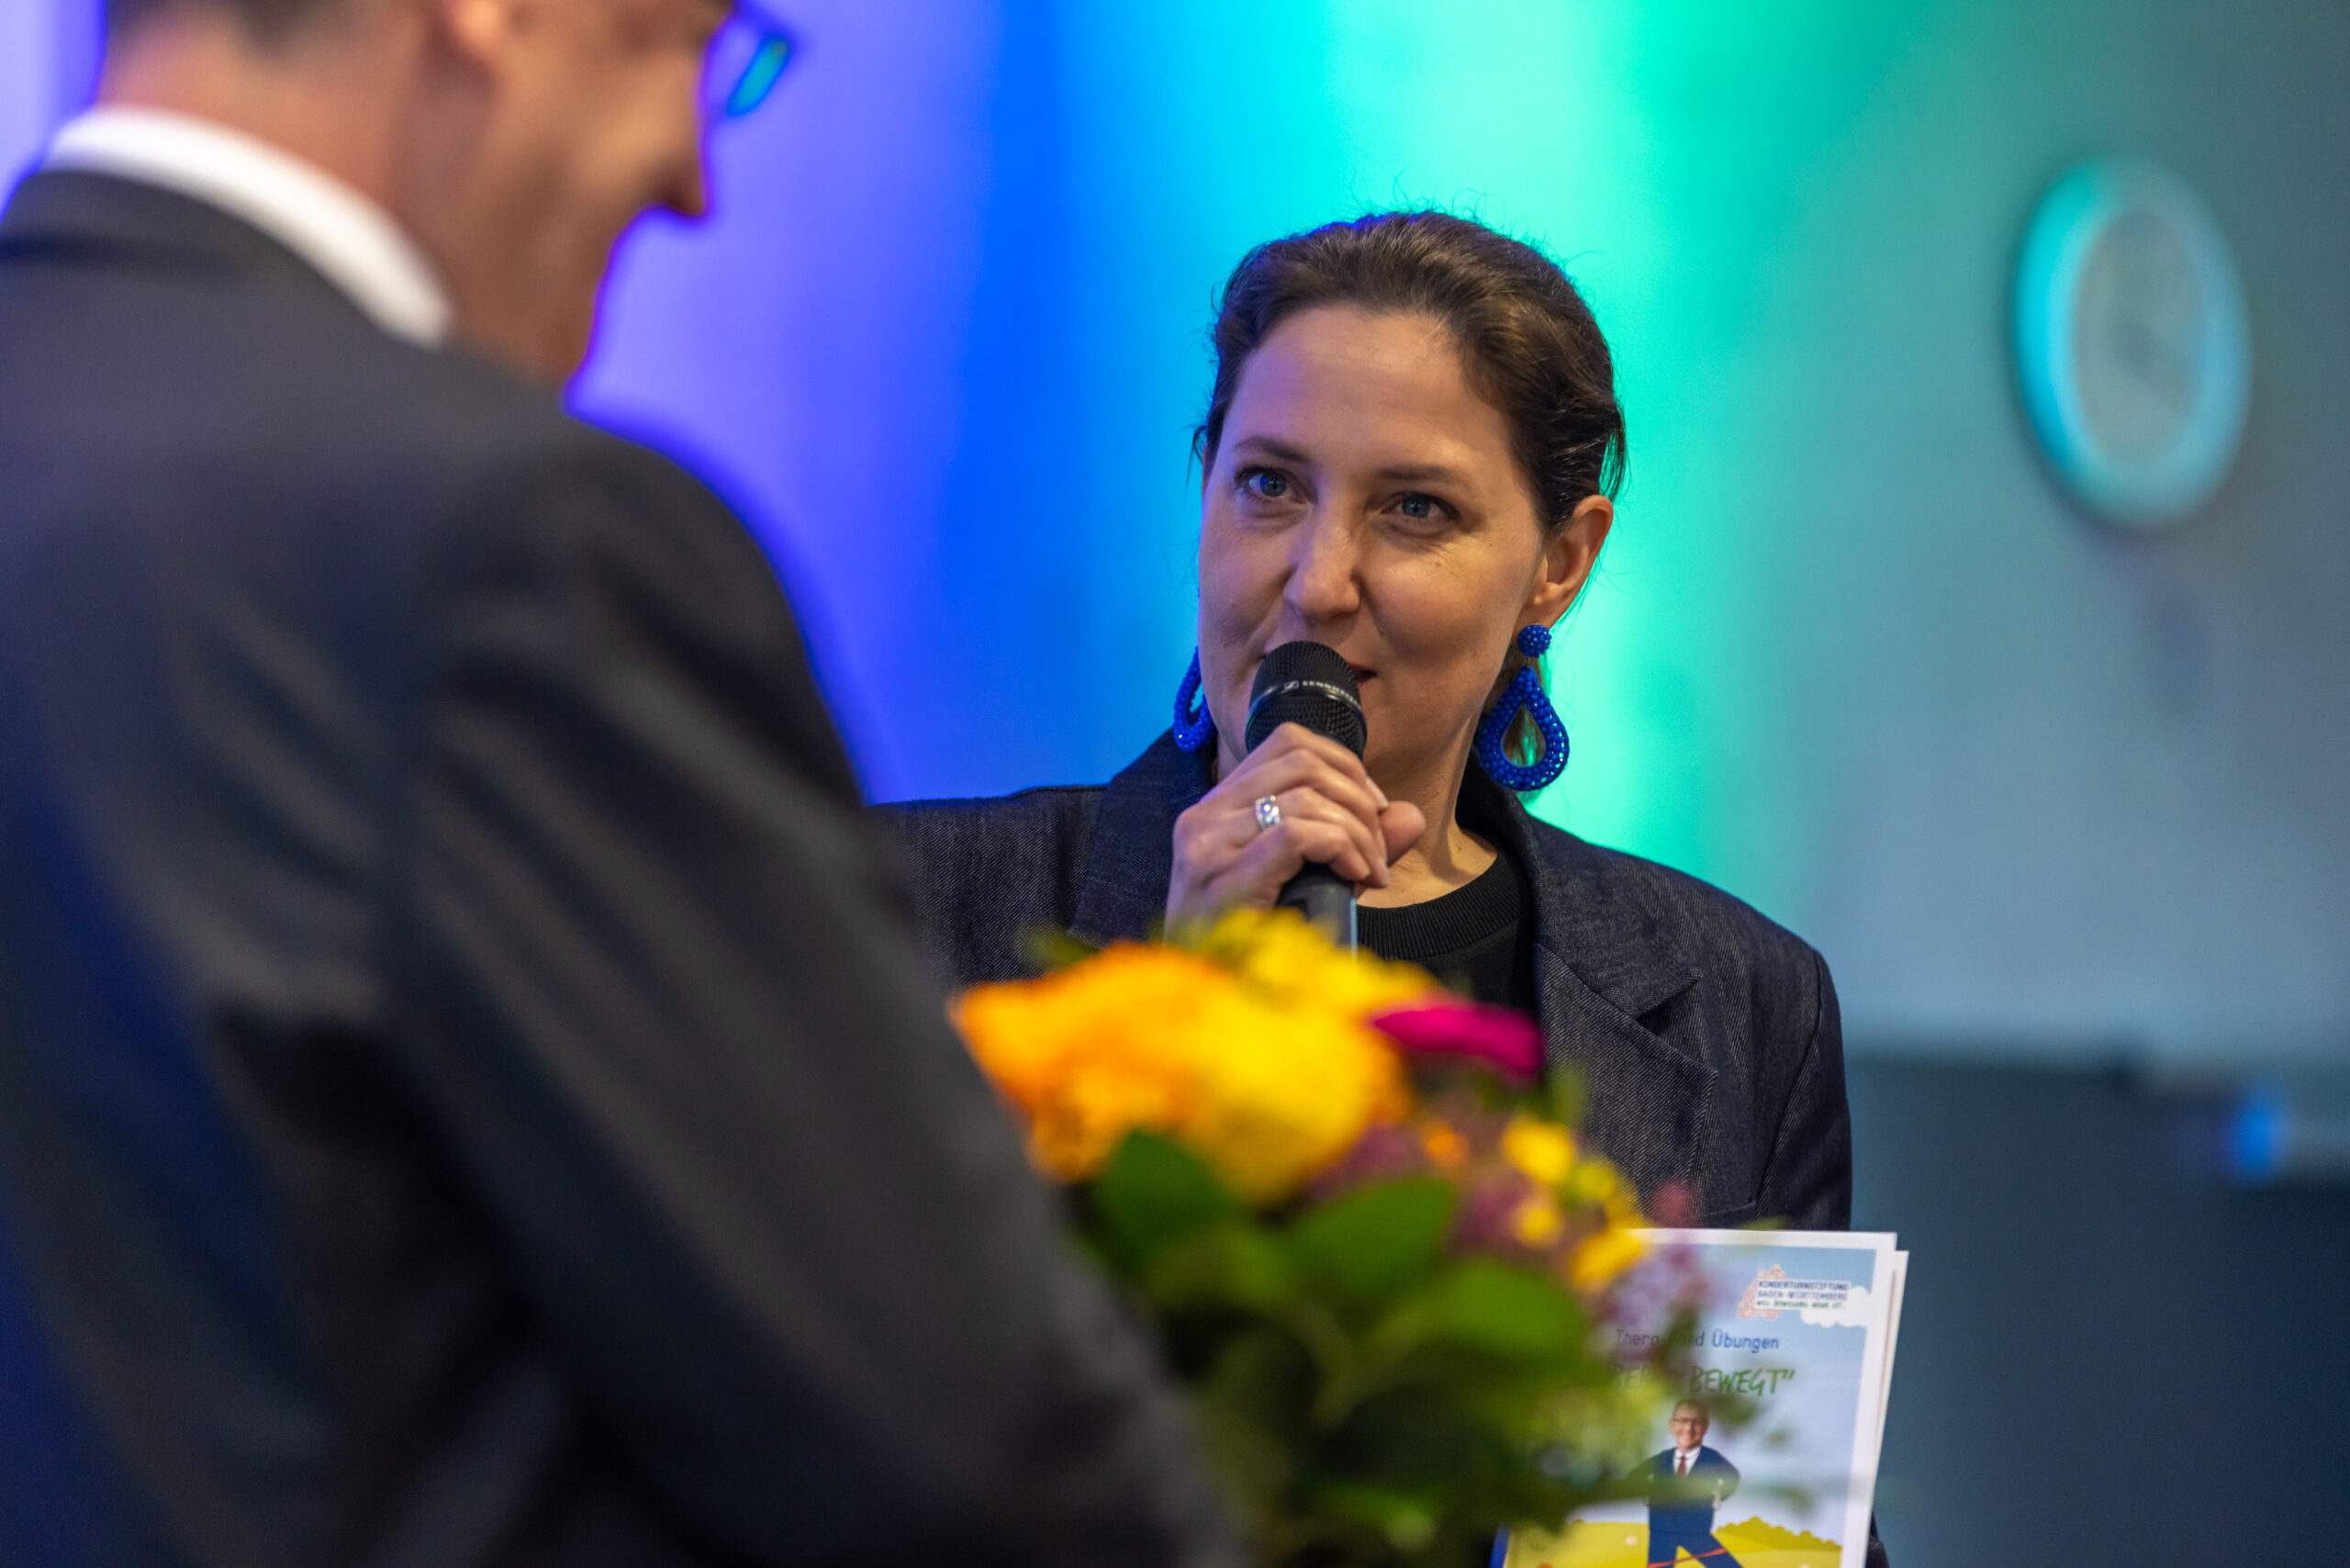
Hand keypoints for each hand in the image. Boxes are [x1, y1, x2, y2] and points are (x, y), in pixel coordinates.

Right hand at [1165, 723, 1424, 930]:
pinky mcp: (1222, 875)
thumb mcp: (1312, 882)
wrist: (1215, 1000)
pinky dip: (1341, 848)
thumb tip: (1410, 815)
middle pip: (1302, 764)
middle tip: (1377, 851)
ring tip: (1371, 872)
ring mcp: (1206, 844)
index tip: (1372, 809)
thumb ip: (1357, 844)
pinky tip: (1356, 878)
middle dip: (1358, 801)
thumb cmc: (1257, 946)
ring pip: (1306, 797)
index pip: (1287, 742)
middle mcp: (1203, 815)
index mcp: (1217, 807)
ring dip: (1357, 832)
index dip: (1343, 764)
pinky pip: (1298, 834)